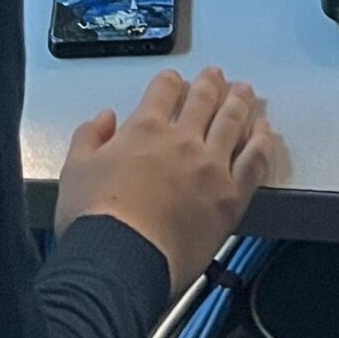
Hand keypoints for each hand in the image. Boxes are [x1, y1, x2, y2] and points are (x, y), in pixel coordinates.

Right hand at [56, 67, 279, 292]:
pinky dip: (261, 141)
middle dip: (211, 82)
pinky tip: (263, 131)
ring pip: (233, 121)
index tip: (175, 81)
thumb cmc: (95, 220)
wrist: (121, 262)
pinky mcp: (230, 197)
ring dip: (240, 102)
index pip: (164, 89)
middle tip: (216, 75)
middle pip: (204, 98)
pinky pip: (253, 160)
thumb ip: (89, 136)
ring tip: (244, 92)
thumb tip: (104, 118)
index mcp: (145, 128)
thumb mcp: (75, 169)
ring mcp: (210, 166)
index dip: (171, 81)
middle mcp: (182, 140)